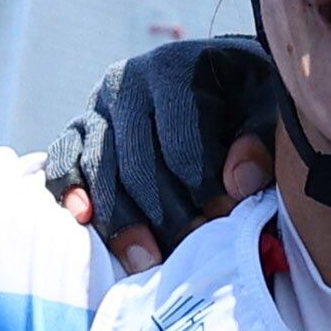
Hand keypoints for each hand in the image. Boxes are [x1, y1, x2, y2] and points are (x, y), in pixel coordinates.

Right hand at [42, 34, 281, 269]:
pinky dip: (69, 189)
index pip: (179, 138)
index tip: (225, 217)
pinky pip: (62, 160)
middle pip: (134, 159)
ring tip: (149, 260)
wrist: (220, 80)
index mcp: (174, 69)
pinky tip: (84, 219)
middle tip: (191, 247)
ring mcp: (96, 107)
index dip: (202, 184)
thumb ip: (261, 139)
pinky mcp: (78, 131)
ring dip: (121, 219)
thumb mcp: (267, 107)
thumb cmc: (248, 99)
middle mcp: (126, 83)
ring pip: (98, 167)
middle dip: (164, 211)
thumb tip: (239, 184)